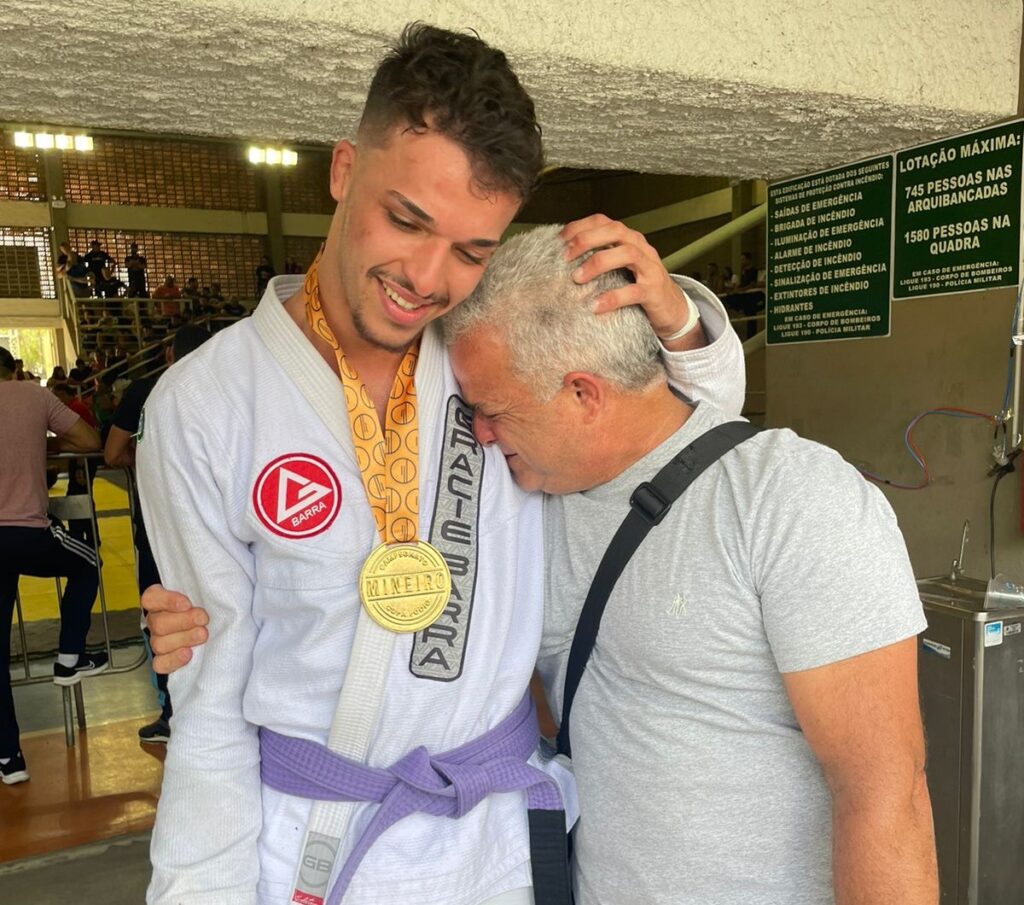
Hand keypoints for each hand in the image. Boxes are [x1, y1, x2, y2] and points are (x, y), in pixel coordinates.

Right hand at [142, 584, 208, 673]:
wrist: (211, 623)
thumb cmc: (206, 602)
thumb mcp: (203, 591)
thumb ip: (203, 587)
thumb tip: (217, 581)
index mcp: (158, 600)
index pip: (151, 598)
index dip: (167, 601)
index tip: (187, 603)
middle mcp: (155, 620)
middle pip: (158, 623)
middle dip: (184, 621)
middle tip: (203, 619)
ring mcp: (157, 641)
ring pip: (160, 643)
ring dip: (183, 639)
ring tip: (203, 635)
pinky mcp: (163, 659)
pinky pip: (160, 664)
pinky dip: (173, 660)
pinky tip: (188, 654)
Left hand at [560, 215, 698, 344]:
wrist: (670, 308)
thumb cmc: (637, 285)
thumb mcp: (616, 267)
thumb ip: (596, 258)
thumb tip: (561, 258)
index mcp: (627, 238)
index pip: (602, 221)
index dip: (578, 227)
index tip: (558, 241)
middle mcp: (640, 247)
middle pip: (615, 231)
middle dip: (587, 240)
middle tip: (564, 257)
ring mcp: (649, 268)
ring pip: (627, 254)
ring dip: (598, 263)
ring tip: (577, 278)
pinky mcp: (654, 291)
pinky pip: (634, 291)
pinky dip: (613, 298)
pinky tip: (596, 306)